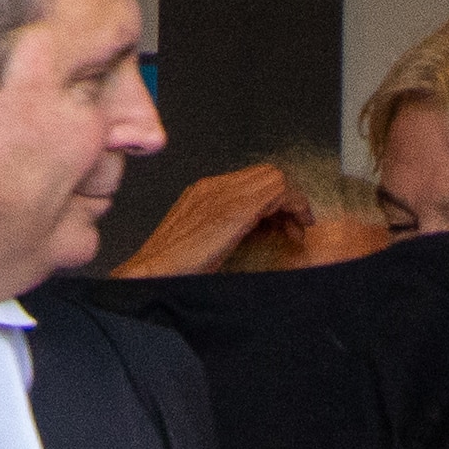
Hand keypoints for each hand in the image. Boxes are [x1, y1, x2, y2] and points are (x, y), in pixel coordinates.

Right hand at [112, 160, 305, 279]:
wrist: (152, 274)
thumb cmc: (173, 271)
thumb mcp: (202, 245)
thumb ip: (224, 233)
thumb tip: (255, 240)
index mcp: (204, 193)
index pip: (252, 181)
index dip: (275, 201)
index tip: (284, 226)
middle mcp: (214, 186)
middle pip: (265, 174)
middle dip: (287, 200)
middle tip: (295, 229)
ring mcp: (222, 192)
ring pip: (274, 177)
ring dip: (293, 204)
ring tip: (296, 232)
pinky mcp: (234, 208)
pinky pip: (277, 190)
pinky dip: (294, 207)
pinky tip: (295, 230)